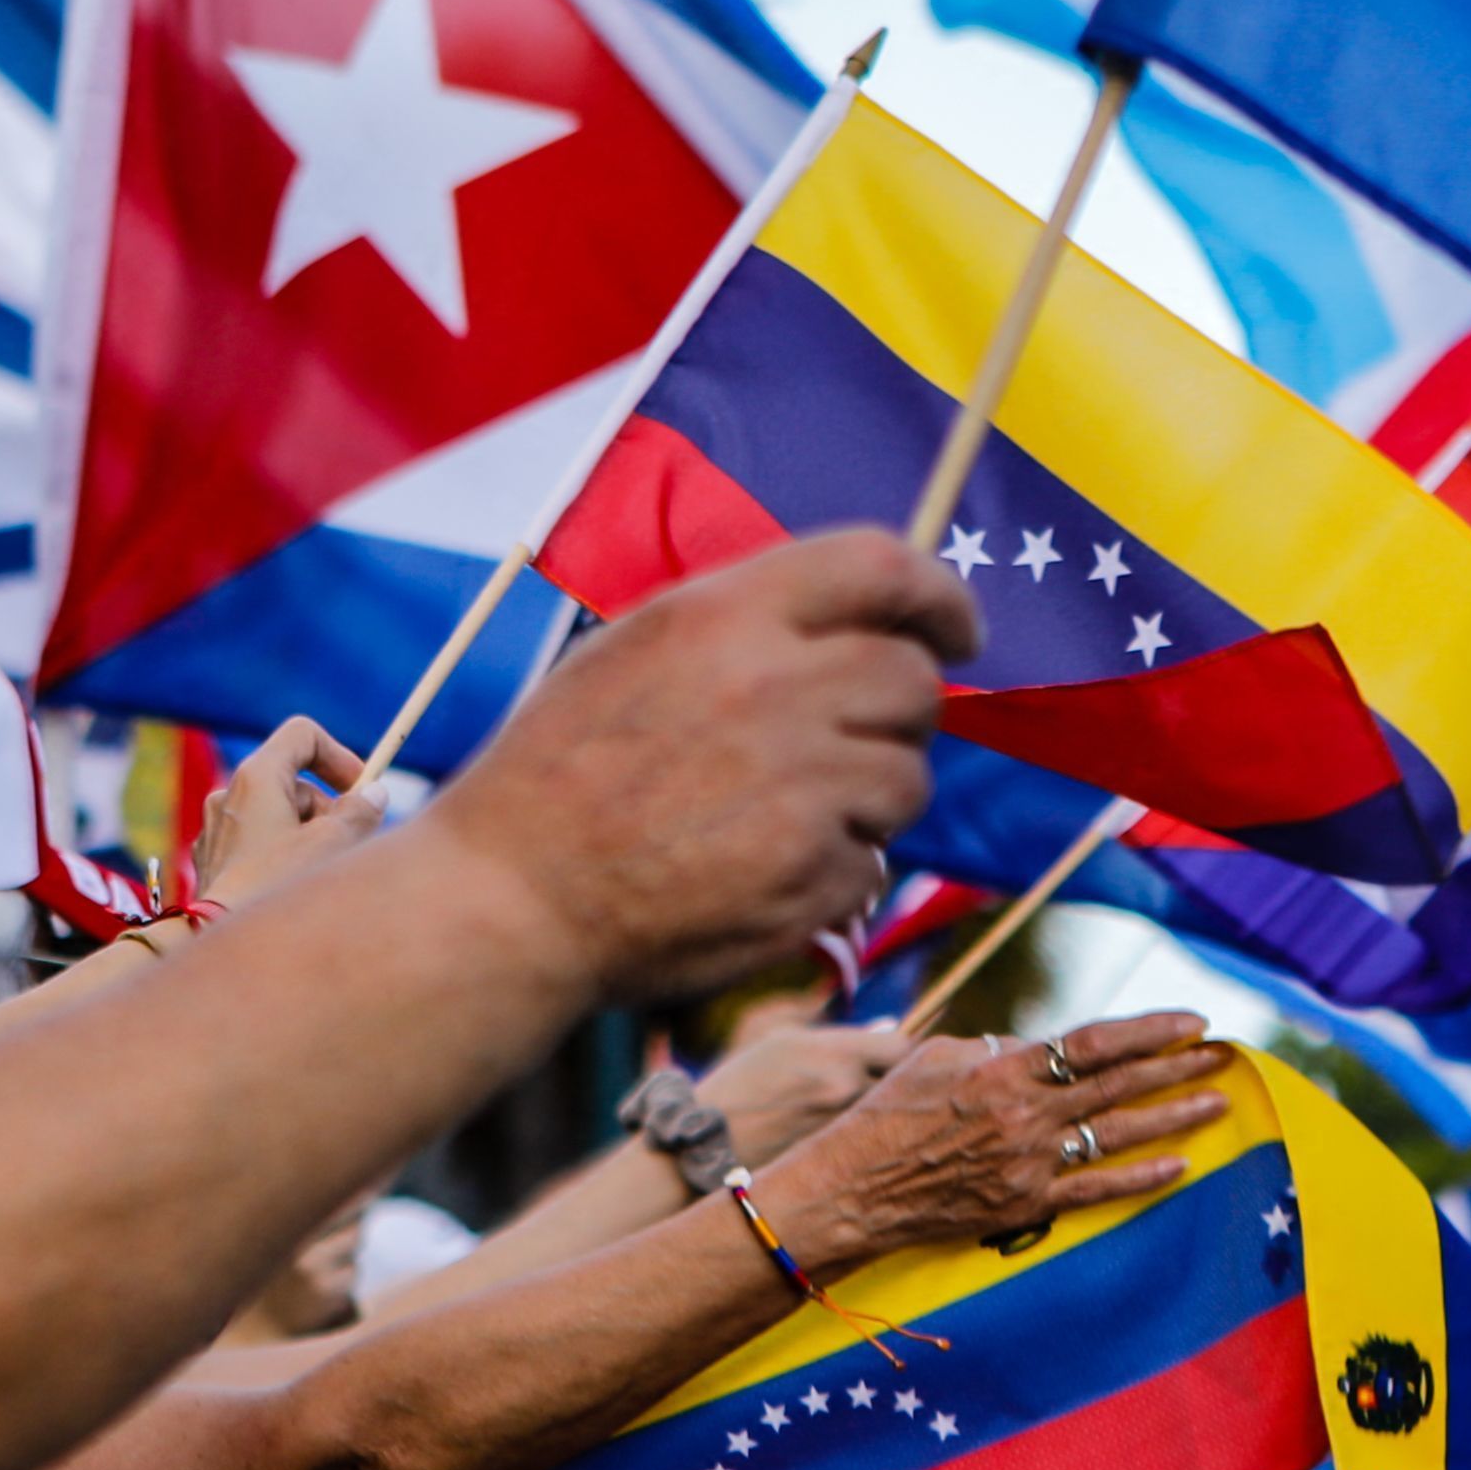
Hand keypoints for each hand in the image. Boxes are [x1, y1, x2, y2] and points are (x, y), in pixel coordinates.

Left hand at [201, 718, 387, 912]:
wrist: (220, 941)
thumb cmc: (275, 887)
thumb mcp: (331, 845)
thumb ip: (360, 812)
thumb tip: (375, 793)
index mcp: (256, 776)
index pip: (302, 735)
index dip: (338, 756)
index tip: (361, 789)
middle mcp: (230, 794)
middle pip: (294, 781)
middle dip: (328, 810)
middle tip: (348, 844)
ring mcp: (217, 827)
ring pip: (277, 816)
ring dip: (307, 836)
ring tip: (316, 874)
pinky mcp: (214, 859)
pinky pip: (257, 842)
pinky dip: (281, 854)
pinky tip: (289, 889)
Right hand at [432, 534, 967, 1003]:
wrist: (510, 900)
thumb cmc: (557, 774)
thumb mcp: (634, 652)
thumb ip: (745, 625)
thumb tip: (859, 624)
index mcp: (723, 617)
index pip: (883, 569)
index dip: (939, 596)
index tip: (960, 630)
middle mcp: (771, 689)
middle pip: (914, 681)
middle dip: (907, 712)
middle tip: (864, 740)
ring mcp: (798, 786)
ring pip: (907, 777)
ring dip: (870, 798)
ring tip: (785, 816)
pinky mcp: (809, 875)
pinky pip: (871, 862)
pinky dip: (833, 872)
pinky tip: (758, 874)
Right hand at [698, 1007, 898, 1169]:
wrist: (700, 1141)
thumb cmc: (738, 1083)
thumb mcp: (778, 1037)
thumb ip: (835, 1031)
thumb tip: (888, 1027)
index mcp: (833, 1051)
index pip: (903, 1046)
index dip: (904, 1051)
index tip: (896, 1056)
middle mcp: (844, 1088)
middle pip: (905, 1086)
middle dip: (901, 1085)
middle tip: (891, 1087)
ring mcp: (843, 1129)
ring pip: (889, 1119)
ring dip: (886, 1116)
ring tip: (869, 1118)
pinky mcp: (836, 1162)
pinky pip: (868, 1147)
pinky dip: (865, 1143)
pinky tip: (850, 1143)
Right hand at [773, 1014, 1224, 1263]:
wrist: (853, 1189)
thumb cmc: (885, 1115)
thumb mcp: (933, 1058)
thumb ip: (993, 1048)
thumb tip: (1034, 1049)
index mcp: (1003, 1070)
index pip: (1093, 1043)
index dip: (1148, 1032)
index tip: (1190, 1023)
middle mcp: (1024, 1115)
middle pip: (1118, 1086)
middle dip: (1176, 1068)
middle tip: (1222, 1057)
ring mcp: (1027, 1164)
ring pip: (1117, 1135)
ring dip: (1173, 1118)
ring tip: (1215, 1103)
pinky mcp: (1023, 1205)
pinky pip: (1096, 1191)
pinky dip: (1140, 1178)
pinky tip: (1179, 1167)